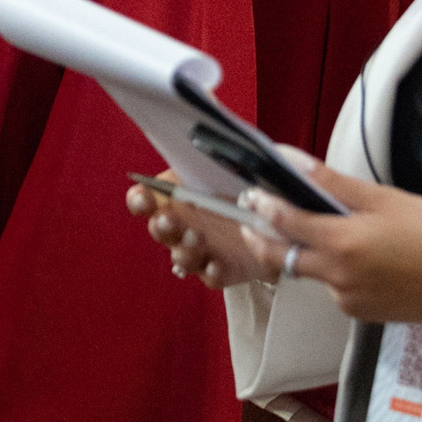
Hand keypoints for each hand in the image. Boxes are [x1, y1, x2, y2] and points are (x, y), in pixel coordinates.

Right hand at [127, 172, 284, 287]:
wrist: (281, 222)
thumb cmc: (248, 187)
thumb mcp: (236, 167)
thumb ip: (219, 159)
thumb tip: (215, 145)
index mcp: (179, 196)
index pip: (146, 199)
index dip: (140, 199)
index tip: (144, 196)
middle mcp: (184, 226)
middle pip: (159, 229)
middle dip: (161, 225)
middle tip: (169, 220)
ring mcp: (202, 251)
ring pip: (181, 256)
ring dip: (184, 249)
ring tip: (197, 238)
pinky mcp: (224, 270)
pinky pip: (210, 276)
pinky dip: (211, 271)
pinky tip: (216, 263)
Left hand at [239, 158, 421, 324]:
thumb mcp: (384, 199)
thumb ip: (334, 184)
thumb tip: (295, 162)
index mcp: (342, 243)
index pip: (286, 222)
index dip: (264, 206)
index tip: (253, 195)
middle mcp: (337, 276)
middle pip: (280, 258)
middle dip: (260, 239)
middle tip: (251, 223)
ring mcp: (346, 298)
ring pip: (310, 274)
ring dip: (306, 255)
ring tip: (323, 234)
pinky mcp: (359, 313)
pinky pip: (334, 289)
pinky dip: (335, 272)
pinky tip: (360, 259)